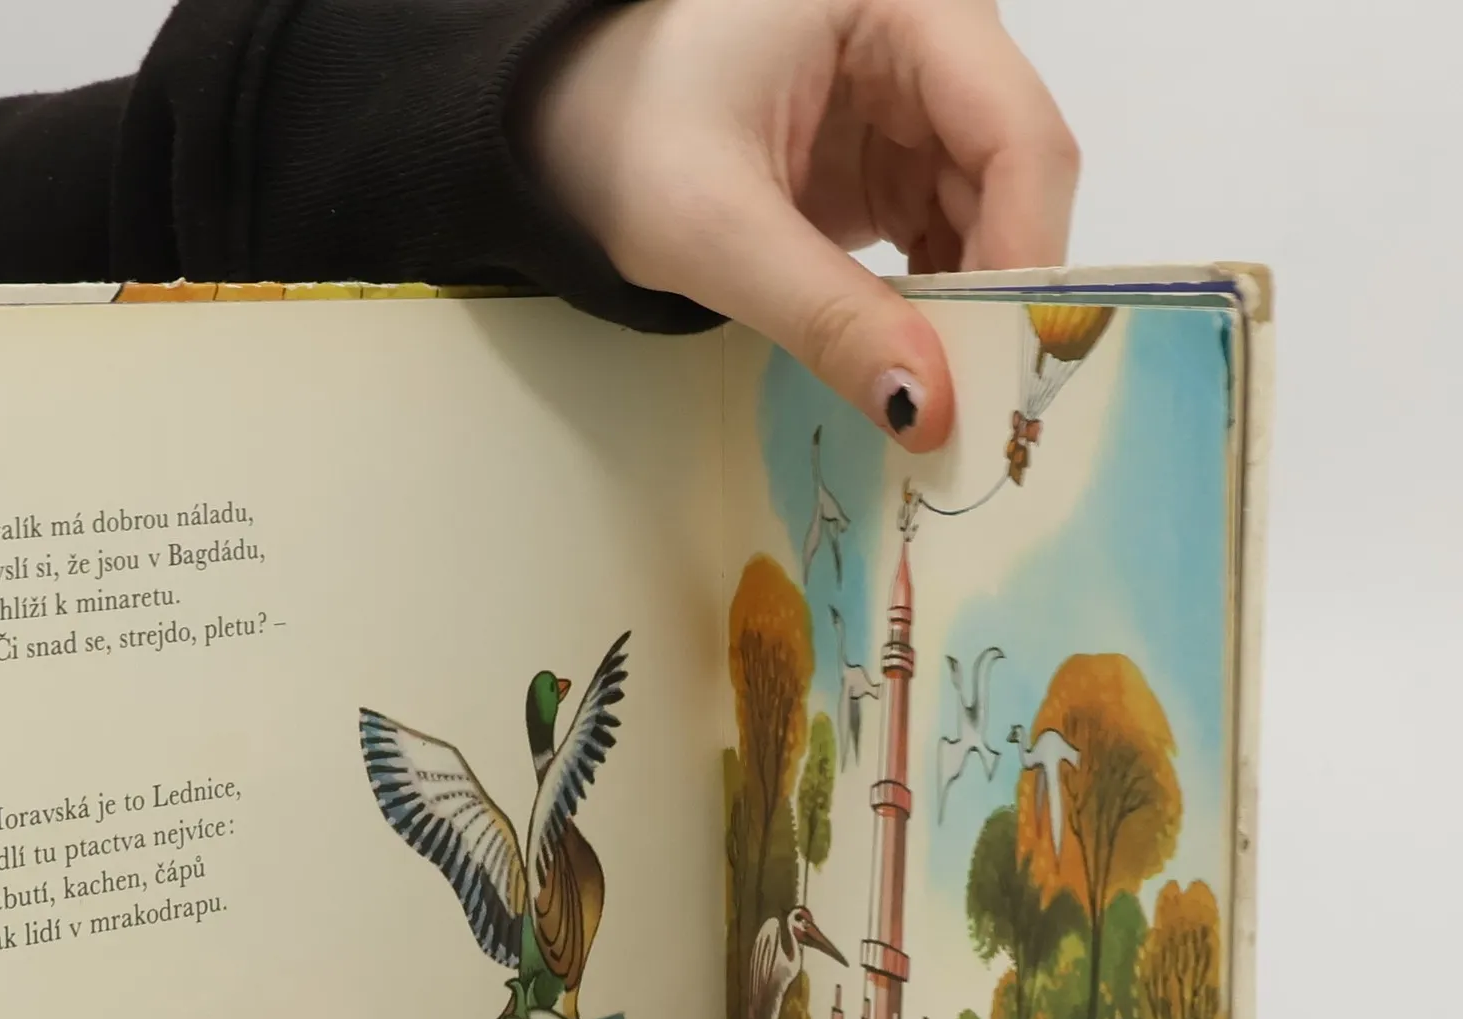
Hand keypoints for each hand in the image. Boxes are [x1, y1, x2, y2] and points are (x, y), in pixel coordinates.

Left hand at [530, 0, 1079, 446]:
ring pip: (991, 216)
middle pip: (1016, 175)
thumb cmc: (619, 138)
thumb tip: (926, 407)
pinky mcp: (893, 163)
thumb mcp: (718, 232)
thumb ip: (828, 318)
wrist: (562, 128)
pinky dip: (939, 308)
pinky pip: (949, 239)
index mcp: (901, 3)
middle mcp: (931, 40)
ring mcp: (916, 103)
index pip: (1017, 131)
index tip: (1006, 359)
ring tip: (948, 399)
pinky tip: (915, 366)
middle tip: (985, 404)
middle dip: (1005, 292)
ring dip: (974, 309)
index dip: (1027, 249)